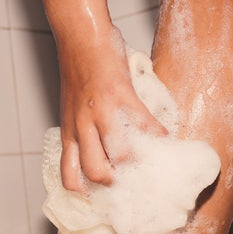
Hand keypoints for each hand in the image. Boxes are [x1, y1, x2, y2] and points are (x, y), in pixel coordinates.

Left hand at [57, 30, 167, 191]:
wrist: (82, 40)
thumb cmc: (77, 73)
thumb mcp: (71, 110)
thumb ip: (81, 133)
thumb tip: (101, 154)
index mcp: (69, 132)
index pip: (70, 175)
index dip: (84, 190)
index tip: (98, 194)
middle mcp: (82, 127)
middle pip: (97, 171)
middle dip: (114, 180)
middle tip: (125, 176)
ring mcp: (102, 113)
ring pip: (121, 154)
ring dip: (138, 159)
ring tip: (146, 156)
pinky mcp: (124, 98)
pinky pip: (147, 126)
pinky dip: (160, 136)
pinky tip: (164, 137)